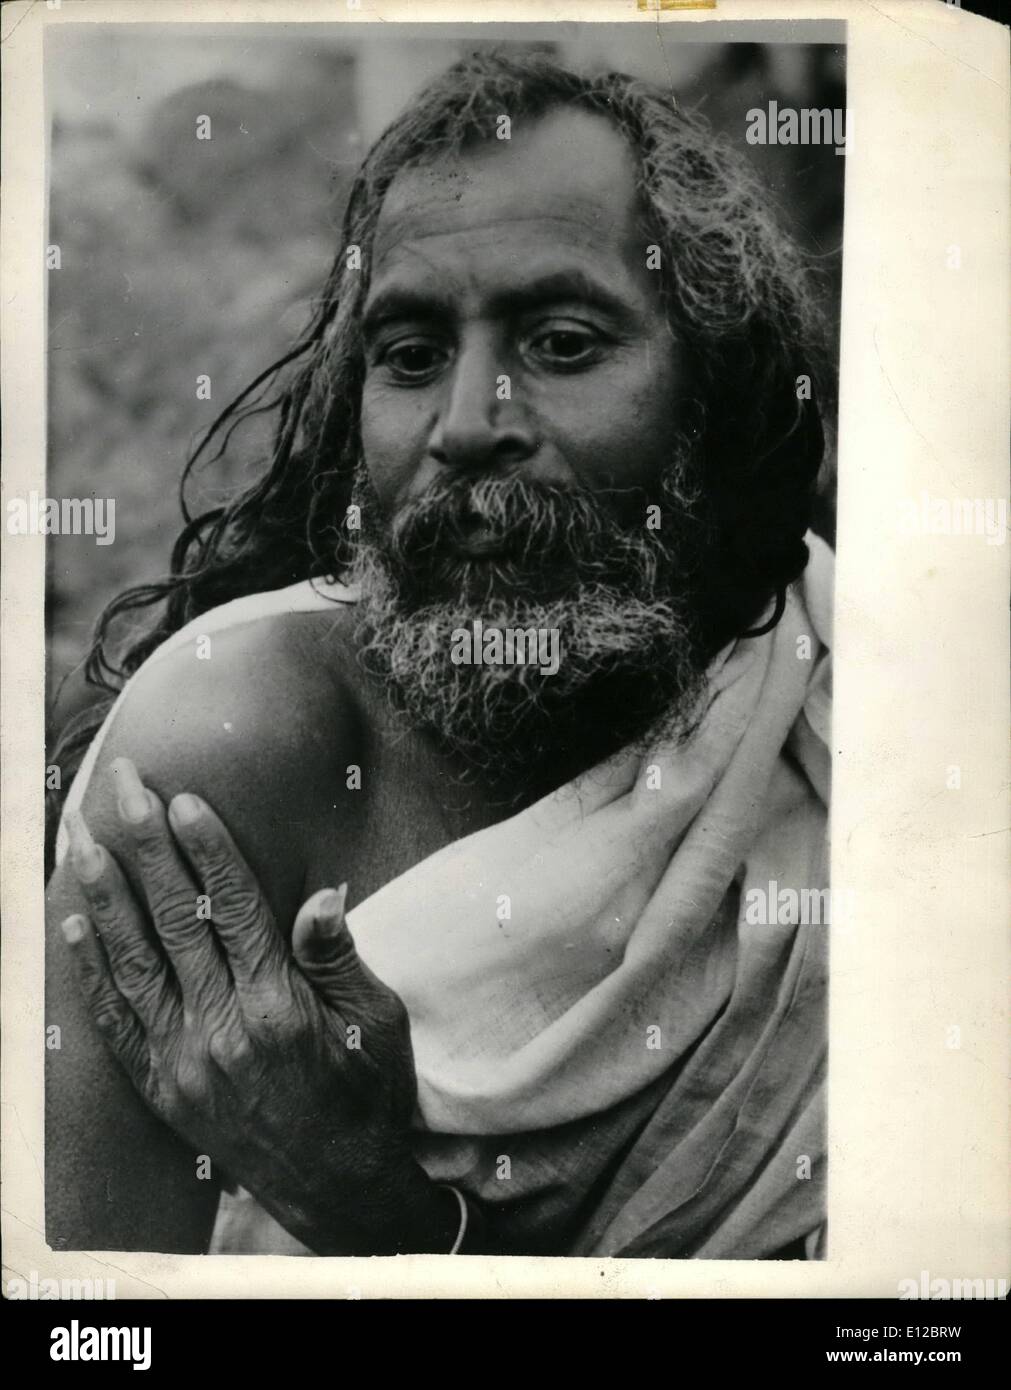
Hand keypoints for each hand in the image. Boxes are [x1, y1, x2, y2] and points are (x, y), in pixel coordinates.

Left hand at [60, 758, 460, 1254]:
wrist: (339, 1186)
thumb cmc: (368, 1091)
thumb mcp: (378, 1020)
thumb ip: (339, 957)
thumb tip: (319, 895)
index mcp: (281, 1007)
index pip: (233, 909)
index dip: (206, 849)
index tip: (182, 798)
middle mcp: (223, 1030)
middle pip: (173, 919)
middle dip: (143, 844)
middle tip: (121, 784)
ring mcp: (184, 1062)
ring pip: (131, 961)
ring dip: (102, 892)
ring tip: (78, 836)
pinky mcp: (162, 1087)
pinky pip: (116, 1022)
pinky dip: (90, 970)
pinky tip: (73, 922)